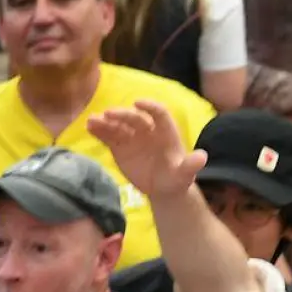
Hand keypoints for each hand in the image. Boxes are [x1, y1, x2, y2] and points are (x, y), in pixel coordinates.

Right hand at [87, 101, 204, 199]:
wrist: (162, 187)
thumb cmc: (176, 178)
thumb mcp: (185, 174)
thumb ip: (191, 165)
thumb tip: (202, 157)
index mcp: (165, 132)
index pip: (159, 114)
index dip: (149, 107)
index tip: (137, 104)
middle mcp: (148, 131)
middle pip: (135, 119)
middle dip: (122, 115)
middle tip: (107, 114)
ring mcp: (132, 137)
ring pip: (118, 126)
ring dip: (105, 122)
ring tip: (92, 121)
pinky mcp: (120, 146)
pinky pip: (109, 136)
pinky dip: (99, 131)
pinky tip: (89, 127)